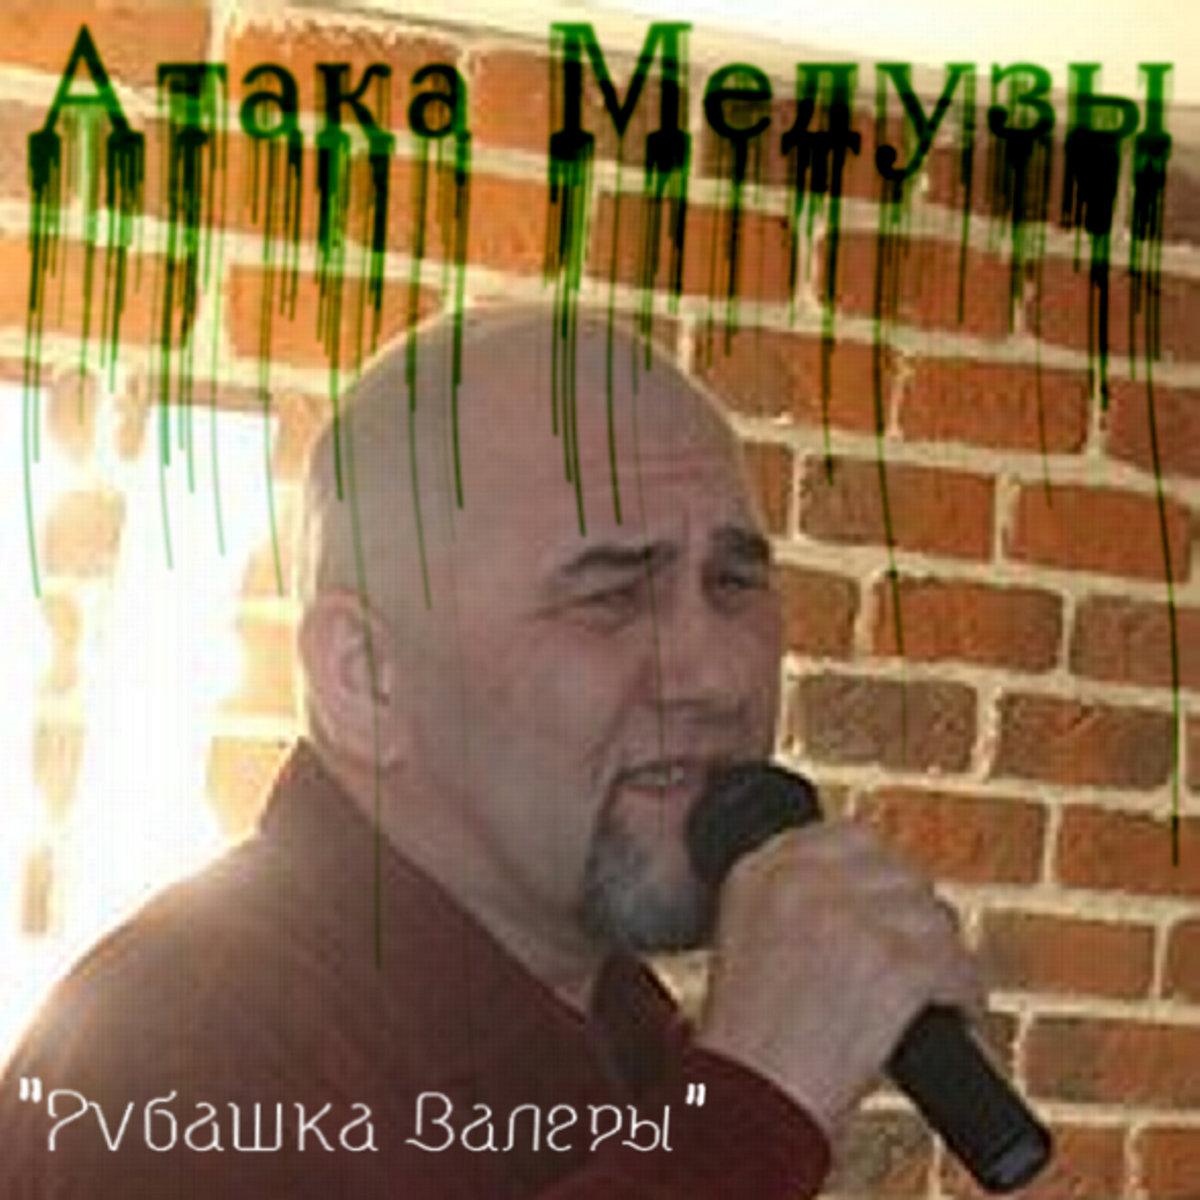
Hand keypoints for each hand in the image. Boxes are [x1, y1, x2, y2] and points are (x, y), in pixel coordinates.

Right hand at [693, 819, 985, 1138]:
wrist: (752, 1104)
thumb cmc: (750, 1042)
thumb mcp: (744, 938)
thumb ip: (790, 897)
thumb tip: (868, 887)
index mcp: (760, 871)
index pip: (847, 836)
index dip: (880, 874)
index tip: (890, 908)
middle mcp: (801, 881)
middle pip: (898, 872)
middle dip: (915, 917)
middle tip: (917, 958)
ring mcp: (848, 918)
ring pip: (933, 914)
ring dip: (943, 955)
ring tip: (938, 991)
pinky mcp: (892, 962)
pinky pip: (956, 963)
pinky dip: (966, 994)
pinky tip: (957, 1015)